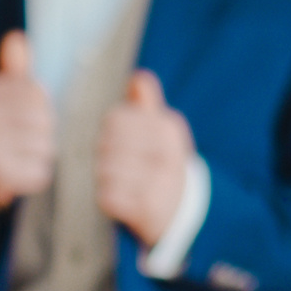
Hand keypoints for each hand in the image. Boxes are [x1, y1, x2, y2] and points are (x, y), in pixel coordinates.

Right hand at [0, 31, 55, 210]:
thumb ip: (12, 69)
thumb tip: (15, 37)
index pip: (36, 91)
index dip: (39, 105)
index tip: (22, 115)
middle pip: (43, 118)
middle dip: (42, 131)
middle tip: (23, 138)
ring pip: (45, 146)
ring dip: (40, 154)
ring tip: (20, 155)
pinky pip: (38, 173)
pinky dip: (35, 175)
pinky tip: (19, 171)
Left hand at [96, 70, 193, 244]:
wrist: (187, 214)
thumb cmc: (164, 166)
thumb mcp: (163, 133)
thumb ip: (147, 105)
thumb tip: (138, 76)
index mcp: (167, 129)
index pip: (115, 118)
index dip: (108, 132)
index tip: (118, 144)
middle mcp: (165, 153)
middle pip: (106, 144)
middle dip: (104, 156)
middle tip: (114, 166)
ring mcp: (157, 182)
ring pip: (104, 170)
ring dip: (104, 179)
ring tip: (117, 183)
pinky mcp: (146, 208)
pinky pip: (107, 197)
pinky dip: (107, 199)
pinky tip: (118, 200)